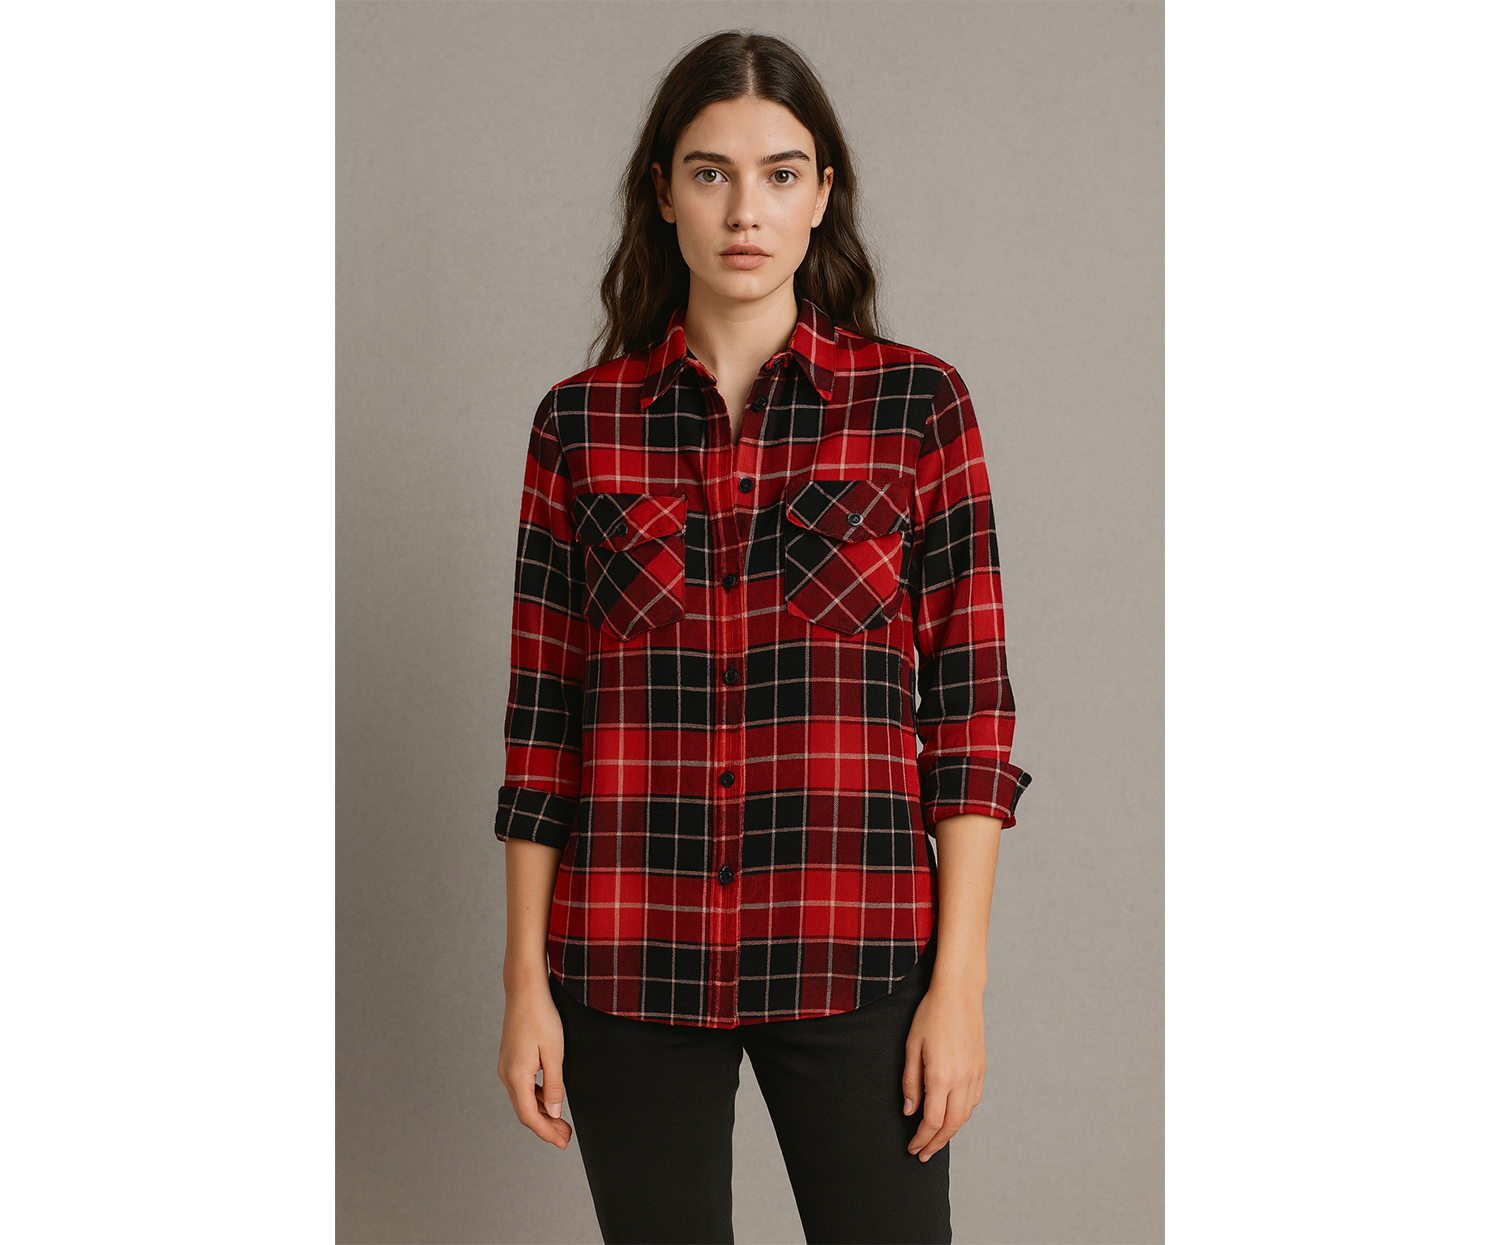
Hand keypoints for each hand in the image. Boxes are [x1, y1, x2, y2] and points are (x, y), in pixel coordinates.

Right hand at [497, 973, 571, 1149]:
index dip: (546, 1132)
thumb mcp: (554, 1052)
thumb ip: (554, 1085)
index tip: (562, 1143)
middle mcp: (506, 1074)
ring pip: (523, 1100)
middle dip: (546, 1127)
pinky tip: (550, 1100)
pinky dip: (536, 1098)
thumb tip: (555, 1112)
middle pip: (525, 1111)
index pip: (530, 1116)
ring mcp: (506, 1067)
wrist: (525, 991)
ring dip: (542, 1113)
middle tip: (565, 1137)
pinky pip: (522, 1087)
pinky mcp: (510, 1060)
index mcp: (516, 1075)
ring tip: (561, 1123)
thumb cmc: (541, 1016)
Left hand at [901, 979, 985, 1160]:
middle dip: (936, 1143)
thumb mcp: (911, 1047)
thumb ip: (910, 1082)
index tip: (912, 1147)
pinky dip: (963, 1114)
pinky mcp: (981, 1068)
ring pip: (965, 1115)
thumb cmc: (931, 1015)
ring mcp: (975, 1075)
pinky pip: (974, 1101)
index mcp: (941, 1076)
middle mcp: (962, 1080)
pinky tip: (952, 1116)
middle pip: (951, 1125)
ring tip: (936, 1140)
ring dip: (951, 1132)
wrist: (959, 994)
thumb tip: (909, 1110)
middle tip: (924, 1154)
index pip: (932, 1121)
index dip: (921, 1139)